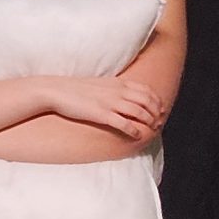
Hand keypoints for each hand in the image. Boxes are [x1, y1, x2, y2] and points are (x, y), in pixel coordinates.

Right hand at [44, 76, 167, 142]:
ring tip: (153, 129)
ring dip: (149, 121)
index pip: (145, 90)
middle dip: (157, 112)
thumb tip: (123, 94)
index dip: (157, 100)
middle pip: (147, 101)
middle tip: (160, 121)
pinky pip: (124, 123)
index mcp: (118, 83)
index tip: (161, 108)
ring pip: (139, 112)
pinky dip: (134, 130)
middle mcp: (118, 91)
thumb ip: (113, 88)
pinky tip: (137, 135)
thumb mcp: (99, 84)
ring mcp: (110, 103)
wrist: (57, 91)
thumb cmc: (76, 89)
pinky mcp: (102, 114)